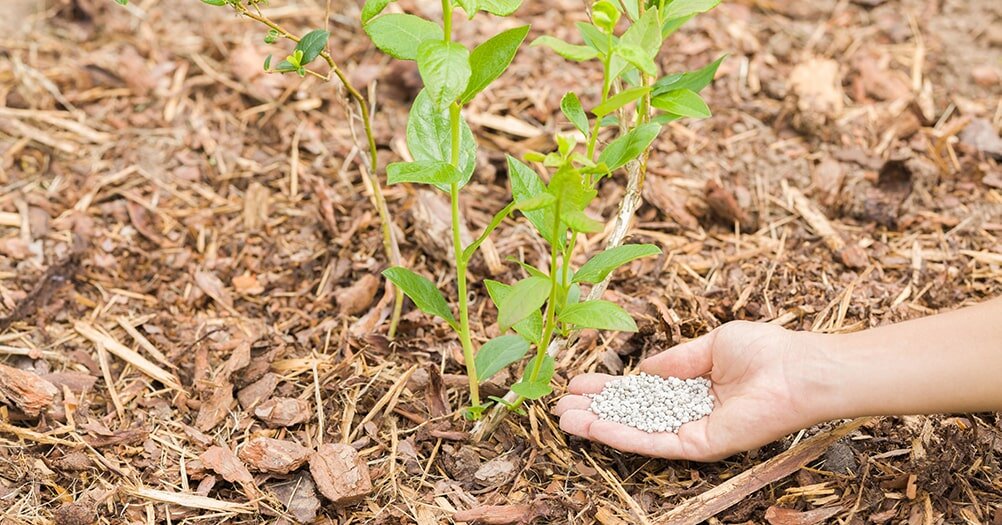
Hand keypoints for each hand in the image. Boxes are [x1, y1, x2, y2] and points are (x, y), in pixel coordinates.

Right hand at [555, 321, 822, 460]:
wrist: (797, 370)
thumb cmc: (765, 352)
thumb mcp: (710, 346)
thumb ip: (675, 361)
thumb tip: (643, 369)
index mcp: (692, 388)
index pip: (641, 392)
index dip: (609, 388)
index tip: (578, 382)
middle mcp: (689, 413)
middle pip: (631, 414)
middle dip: (595, 409)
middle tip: (560, 404)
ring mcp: (691, 432)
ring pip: (634, 433)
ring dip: (597, 426)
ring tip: (562, 419)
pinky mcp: (698, 446)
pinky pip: (652, 443)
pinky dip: (620, 436)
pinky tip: (592, 427)